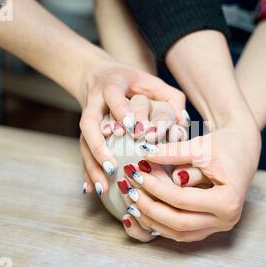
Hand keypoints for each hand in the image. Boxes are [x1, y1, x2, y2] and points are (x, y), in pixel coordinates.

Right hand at [78, 58, 187, 195]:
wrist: (100, 77)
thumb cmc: (134, 84)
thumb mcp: (153, 83)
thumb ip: (171, 98)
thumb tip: (182, 122)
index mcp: (112, 84)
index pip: (114, 96)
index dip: (121, 111)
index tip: (134, 129)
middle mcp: (94, 101)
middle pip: (89, 123)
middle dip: (98, 145)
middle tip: (113, 166)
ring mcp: (87, 118)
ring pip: (83, 142)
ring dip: (92, 166)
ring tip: (103, 186)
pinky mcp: (83, 132)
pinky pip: (82, 153)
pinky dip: (86, 172)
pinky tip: (90, 189)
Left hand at [118, 123, 260, 241]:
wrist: (242, 151)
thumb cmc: (223, 145)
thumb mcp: (199, 146)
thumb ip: (172, 152)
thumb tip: (143, 155)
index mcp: (228, 200)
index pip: (182, 199)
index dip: (155, 188)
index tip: (136, 172)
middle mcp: (226, 220)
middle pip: (178, 222)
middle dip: (149, 206)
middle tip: (129, 189)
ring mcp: (218, 227)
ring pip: (177, 232)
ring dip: (151, 219)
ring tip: (131, 200)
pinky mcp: (208, 227)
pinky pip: (180, 233)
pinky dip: (160, 224)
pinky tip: (140, 211)